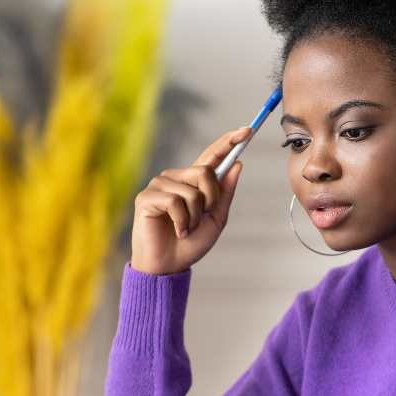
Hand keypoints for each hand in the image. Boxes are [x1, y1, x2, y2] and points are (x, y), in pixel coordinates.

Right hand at [129, 126, 249, 275]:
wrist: (169, 266)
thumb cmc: (190, 244)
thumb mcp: (216, 218)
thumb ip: (224, 193)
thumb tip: (237, 164)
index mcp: (193, 181)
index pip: (212, 155)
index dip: (229, 141)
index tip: (248, 130)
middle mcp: (175, 178)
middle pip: (204, 171)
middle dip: (211, 199)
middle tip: (202, 218)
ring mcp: (159, 185)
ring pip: (192, 190)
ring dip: (195, 216)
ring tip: (185, 229)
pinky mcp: (147, 197)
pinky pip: (175, 202)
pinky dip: (182, 222)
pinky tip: (177, 231)